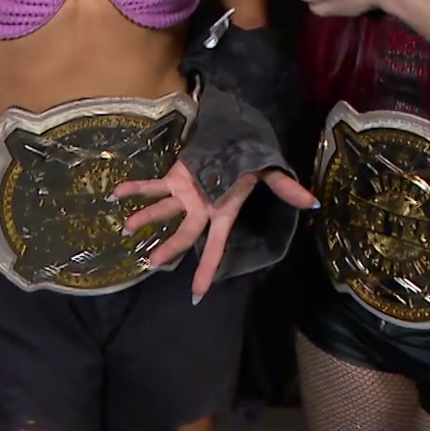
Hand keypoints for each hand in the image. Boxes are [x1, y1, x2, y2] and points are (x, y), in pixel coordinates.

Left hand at [113, 160, 317, 300]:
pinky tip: (116, 193)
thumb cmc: (251, 158)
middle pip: (184, 234)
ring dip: (146, 218)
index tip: (197, 295)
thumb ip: (286, 188)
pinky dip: (135, 189)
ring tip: (128, 229)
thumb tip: (312, 201)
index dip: (207, 269)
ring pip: (164, 211)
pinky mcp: (175, 178)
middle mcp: (202, 208)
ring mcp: (186, 195)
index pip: (215, 246)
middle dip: (169, 248)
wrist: (235, 135)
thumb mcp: (269, 171)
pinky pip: (152, 186)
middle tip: (151, 263)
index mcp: (223, 212)